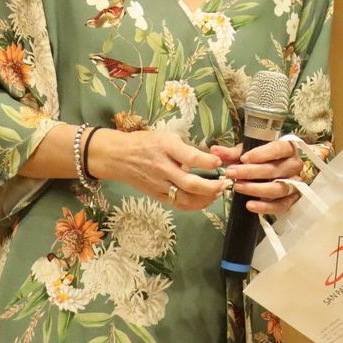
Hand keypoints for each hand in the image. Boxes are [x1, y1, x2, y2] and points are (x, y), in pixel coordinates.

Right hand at [91, 128, 226, 211]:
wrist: (118, 157)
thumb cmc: (146, 142)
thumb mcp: (166, 137)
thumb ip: (185, 149)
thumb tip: (208, 159)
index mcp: (166, 148)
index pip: (190, 157)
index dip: (207, 162)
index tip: (219, 163)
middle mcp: (162, 168)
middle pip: (189, 183)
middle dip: (211, 187)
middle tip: (224, 184)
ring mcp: (158, 184)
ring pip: (184, 198)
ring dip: (204, 199)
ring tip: (217, 193)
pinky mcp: (155, 195)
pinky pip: (176, 204)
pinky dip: (192, 205)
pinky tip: (204, 201)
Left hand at [212, 138, 305, 215]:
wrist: (276, 177)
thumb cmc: (263, 160)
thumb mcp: (249, 154)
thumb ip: (233, 153)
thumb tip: (215, 150)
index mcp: (288, 148)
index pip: (278, 148)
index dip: (261, 154)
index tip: (243, 159)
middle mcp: (295, 165)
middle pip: (275, 169)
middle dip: (251, 172)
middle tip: (231, 173)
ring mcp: (296, 183)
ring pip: (278, 188)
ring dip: (256, 189)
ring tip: (237, 188)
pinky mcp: (292, 200)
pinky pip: (281, 206)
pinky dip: (265, 207)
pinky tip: (249, 205)